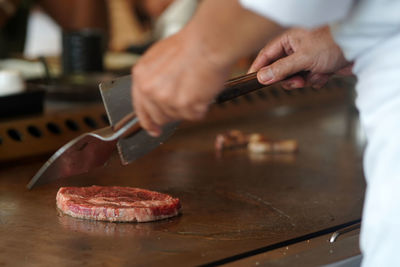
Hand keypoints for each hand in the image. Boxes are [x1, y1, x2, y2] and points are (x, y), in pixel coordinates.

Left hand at [131, 0, 283, 136]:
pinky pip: (195, 115)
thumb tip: (157, 96)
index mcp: (141, 76)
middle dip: (173, 112)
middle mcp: (150, 90)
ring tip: (196, 86)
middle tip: (186, 98)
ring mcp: (166, 99)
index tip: (154, 130)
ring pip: (179, 117)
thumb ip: (153, 78)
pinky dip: (202, 106)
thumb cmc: (191, 44)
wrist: (208, 42)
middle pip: (160, 117)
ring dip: (189, 107)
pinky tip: (203, 89)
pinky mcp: (184, 106)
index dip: (148, 122)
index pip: (140, 108)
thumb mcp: (160, 57)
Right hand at [248, 26, 351, 89]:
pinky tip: (326, 73)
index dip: (259, 68)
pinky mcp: (319, 67)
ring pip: (296, 77)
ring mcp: (308, 59)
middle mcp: (297, 49)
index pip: (267, 55)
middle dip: (290, 78)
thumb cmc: (334, 43)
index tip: (252, 79)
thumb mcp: (303, 58)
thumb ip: (281, 69)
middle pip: (281, 70)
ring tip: (317, 74)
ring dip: (306, 79)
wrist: (362, 46)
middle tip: (298, 81)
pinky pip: (310, 79)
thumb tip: (262, 77)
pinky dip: (317, 79)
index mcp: (289, 40)